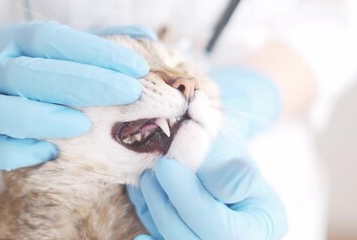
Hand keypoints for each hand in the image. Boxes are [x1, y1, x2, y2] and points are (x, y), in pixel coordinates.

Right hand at [0, 21, 154, 169]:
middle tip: (128, 94)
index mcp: (16, 42)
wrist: (3, 105)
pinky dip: (13, 153)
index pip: (51, 39)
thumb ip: (103, 48)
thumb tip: (145, 38)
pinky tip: (50, 152)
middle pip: (27, 73)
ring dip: (41, 117)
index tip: (137, 69)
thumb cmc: (49, 79)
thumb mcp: (72, 57)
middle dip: (82, 84)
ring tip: (84, 125)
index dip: (95, 52)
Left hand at [128, 134, 287, 239]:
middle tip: (150, 174)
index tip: (165, 165)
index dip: (189, 199)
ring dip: (156, 215)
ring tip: (148, 181)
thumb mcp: (232, 154)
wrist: (212, 161)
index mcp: (264, 223)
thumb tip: (236, 175)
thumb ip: (229, 170)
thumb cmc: (224, 155)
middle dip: (167, 209)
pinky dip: (152, 237)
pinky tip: (141, 234)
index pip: (224, 228)